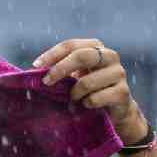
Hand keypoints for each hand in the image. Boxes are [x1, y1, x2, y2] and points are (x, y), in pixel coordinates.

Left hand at [33, 38, 148, 143]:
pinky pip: (95, 98)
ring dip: (74, 94)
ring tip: (73, 101)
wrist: (116, 111)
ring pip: (87, 82)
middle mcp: (110, 56)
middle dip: (60, 69)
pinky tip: (87, 106)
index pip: (71, 45)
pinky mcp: (123, 93)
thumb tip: (33, 72)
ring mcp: (119, 73)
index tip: (36, 66)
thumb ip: (60, 70)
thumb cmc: (90, 90)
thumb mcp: (75, 77)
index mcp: (95, 47)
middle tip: (46, 82)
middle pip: (81, 56)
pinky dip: (86, 104)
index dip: (52, 55)